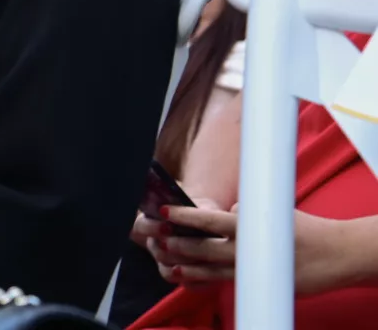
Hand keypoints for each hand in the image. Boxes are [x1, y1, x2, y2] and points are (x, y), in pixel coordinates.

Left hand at [145, 204, 363, 294]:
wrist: (336, 255)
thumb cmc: (305, 228)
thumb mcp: (271, 212)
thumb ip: (245, 213)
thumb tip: (227, 212)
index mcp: (249, 227)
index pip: (209, 220)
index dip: (184, 217)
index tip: (164, 211)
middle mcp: (247, 249)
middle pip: (203, 248)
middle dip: (178, 243)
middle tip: (158, 238)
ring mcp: (252, 270)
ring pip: (211, 269)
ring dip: (187, 266)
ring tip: (169, 263)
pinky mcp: (257, 283)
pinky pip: (226, 281)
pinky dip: (206, 278)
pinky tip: (190, 277)